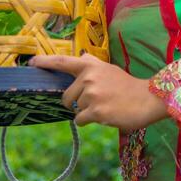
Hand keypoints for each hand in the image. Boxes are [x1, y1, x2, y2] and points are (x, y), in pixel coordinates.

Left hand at [28, 52, 168, 131]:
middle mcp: (88, 78)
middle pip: (66, 96)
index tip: (31, 62)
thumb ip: (92, 65)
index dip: (45, 62)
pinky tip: (104, 116)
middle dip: (76, 102)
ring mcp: (92, 95)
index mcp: (91, 66)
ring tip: (106, 106)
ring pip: (75, 109)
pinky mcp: (96, 112)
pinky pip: (80, 120)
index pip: (62, 62)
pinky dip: (89, 121)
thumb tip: (80, 59)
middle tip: (96, 101)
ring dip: (87, 112)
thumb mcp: (109, 69)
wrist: (149, 99)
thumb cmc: (128, 86)